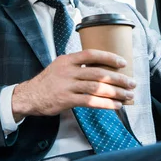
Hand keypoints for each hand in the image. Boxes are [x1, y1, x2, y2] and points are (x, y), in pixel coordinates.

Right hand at [12, 49, 135, 119]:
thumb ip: (76, 66)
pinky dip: (106, 104)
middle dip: (118, 78)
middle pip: (98, 73)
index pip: (91, 55)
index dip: (108, 58)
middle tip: (131, 83)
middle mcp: (67, 71)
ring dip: (116, 92)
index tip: (122, 63)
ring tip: (128, 96)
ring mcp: (67, 86)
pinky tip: (116, 106)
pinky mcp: (67, 100)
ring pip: (97, 87)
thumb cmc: (47, 82)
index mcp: (66, 60)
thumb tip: (100, 68)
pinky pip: (91, 101)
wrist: (29, 96)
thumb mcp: (58, 67)